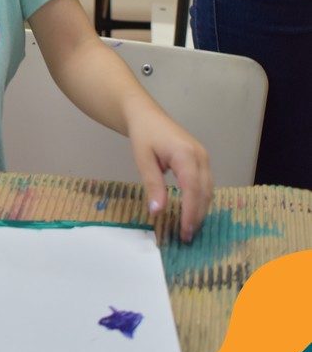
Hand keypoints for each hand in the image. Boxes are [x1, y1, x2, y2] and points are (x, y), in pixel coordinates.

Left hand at [126, 109, 213, 242]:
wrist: (146, 115)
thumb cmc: (143, 135)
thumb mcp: (143, 160)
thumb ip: (152, 185)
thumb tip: (157, 211)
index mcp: (185, 154)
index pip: (193, 188)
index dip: (191, 212)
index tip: (185, 231)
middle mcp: (200, 156)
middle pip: (204, 191)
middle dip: (197, 215)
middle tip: (186, 236)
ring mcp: (203, 157)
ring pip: (208, 189)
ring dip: (201, 209)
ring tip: (189, 229)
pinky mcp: (202, 160)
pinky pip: (206, 183)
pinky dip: (201, 199)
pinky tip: (192, 212)